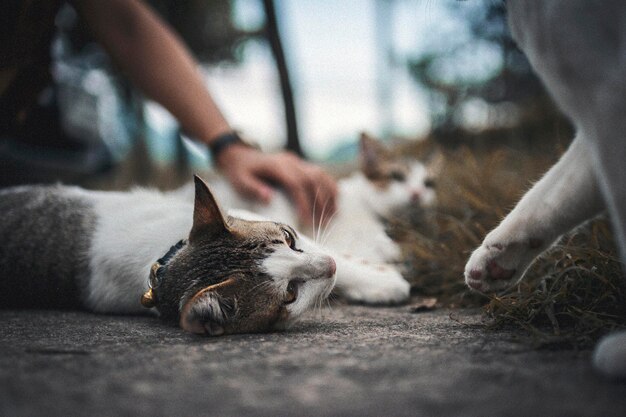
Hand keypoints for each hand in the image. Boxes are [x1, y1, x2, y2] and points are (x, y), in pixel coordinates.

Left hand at [215, 144, 337, 226]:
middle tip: (324, 223)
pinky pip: (320, 173)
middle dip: (320, 202)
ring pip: (320, 175)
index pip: (296, 184)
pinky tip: (334, 200)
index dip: (304, 202)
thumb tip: (269, 198)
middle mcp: (290, 162)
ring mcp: (296, 161)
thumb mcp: (240, 181)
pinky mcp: (299, 164)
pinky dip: (329, 186)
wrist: (239, 154)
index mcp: (277, 166)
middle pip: (312, 179)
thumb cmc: (239, 171)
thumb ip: (253, 189)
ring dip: (329, 194)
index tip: (307, 220)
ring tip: (334, 214)